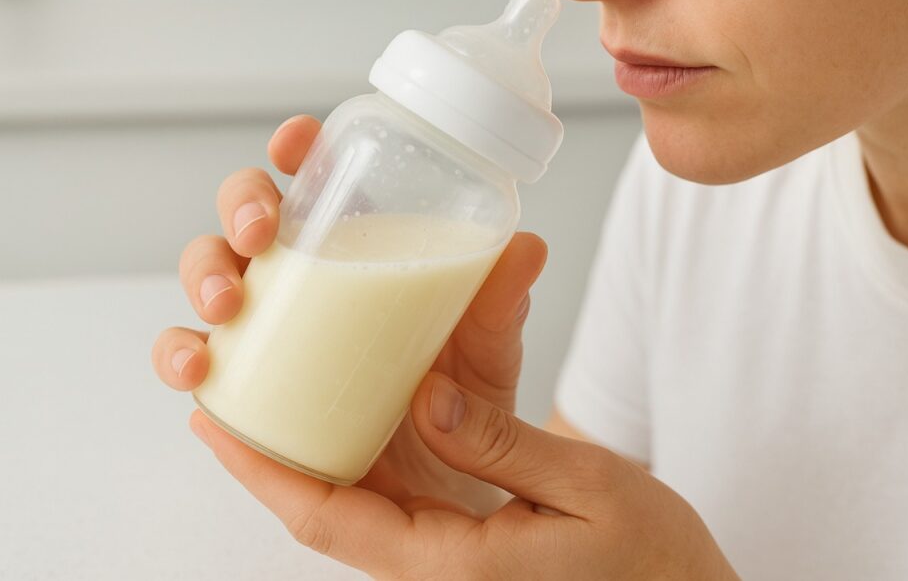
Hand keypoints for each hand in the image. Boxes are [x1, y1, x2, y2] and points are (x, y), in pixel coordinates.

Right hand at [152, 114, 547, 515]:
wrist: (454, 481)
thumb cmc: (466, 395)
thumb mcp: (488, 350)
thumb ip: (502, 304)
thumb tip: (530, 246)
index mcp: (359, 247)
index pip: (317, 180)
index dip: (295, 149)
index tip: (295, 144)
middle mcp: (306, 278)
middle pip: (247, 219)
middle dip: (237, 210)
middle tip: (260, 234)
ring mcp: (272, 328)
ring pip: (210, 279)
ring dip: (201, 282)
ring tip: (223, 313)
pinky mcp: (253, 383)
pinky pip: (202, 362)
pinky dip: (185, 361)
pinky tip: (200, 381)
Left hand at [188, 371, 740, 579]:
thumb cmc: (653, 563)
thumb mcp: (590, 491)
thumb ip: (506, 447)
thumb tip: (430, 399)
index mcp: (451, 565)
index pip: (329, 520)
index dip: (265, 471)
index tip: (216, 423)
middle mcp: (435, 564)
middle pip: (328, 507)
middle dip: (275, 450)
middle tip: (234, 387)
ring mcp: (449, 554)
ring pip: (361, 494)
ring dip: (319, 443)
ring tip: (286, 383)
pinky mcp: (468, 538)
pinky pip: (401, 490)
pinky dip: (373, 445)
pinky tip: (372, 402)